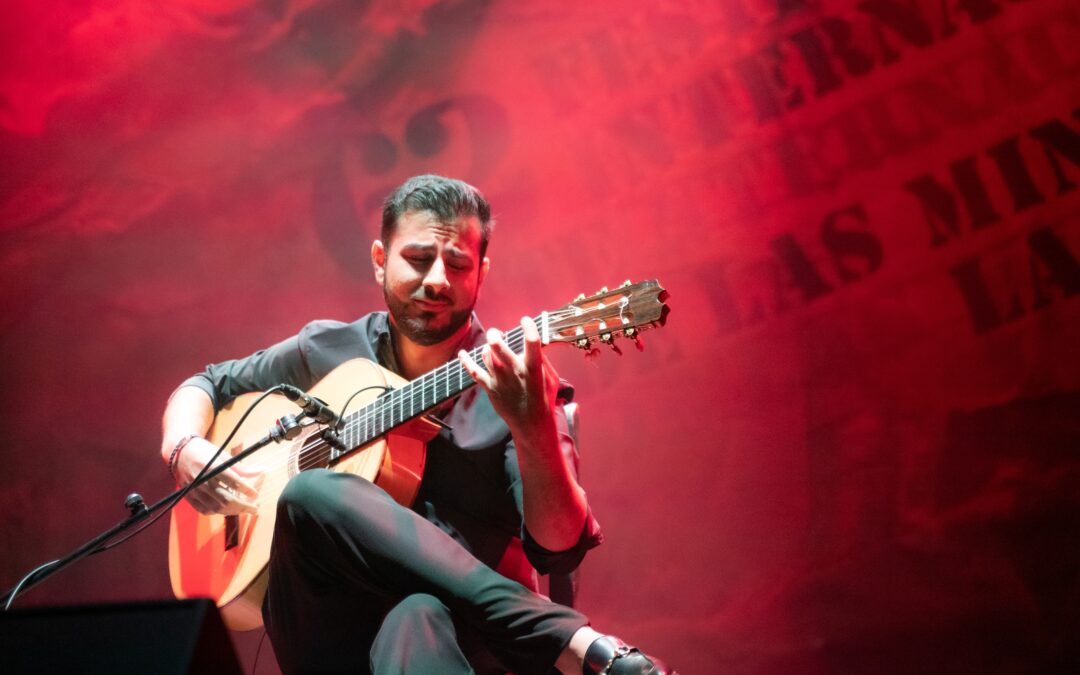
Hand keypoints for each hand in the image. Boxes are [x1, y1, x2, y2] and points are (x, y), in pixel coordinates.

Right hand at [174, 437, 259, 514]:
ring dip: (234, 511)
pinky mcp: (189, 497)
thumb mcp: (224, 456)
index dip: (247, 491)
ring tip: (245, 509)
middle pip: (227, 499)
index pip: (234, 483)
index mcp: (213, 467)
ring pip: (217, 508)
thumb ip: (242, 467)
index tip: (256, 495)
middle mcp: (203, 480)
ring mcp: (195, 491)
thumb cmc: (205, 452)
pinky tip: (227, 509)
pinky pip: (205, 510)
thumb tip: (261, 471)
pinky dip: (218, 512)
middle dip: (244, 506)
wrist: (181, 453)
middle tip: (255, 507)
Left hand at [458, 316, 559, 435]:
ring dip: (488, 348)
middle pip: (500, 349)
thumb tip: (534, 344)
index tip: (525, 320)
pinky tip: (462, 353)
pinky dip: (466, 361)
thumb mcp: (551, 378)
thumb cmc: (543, 398)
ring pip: (487, 356)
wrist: (531, 423)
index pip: (532, 343)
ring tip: (493, 347)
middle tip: (495, 333)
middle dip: (495, 337)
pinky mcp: (490, 388)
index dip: (529, 328)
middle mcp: (515, 373)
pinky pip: (474, 372)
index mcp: (533, 369)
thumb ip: (542, 360)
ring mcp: (500, 381)